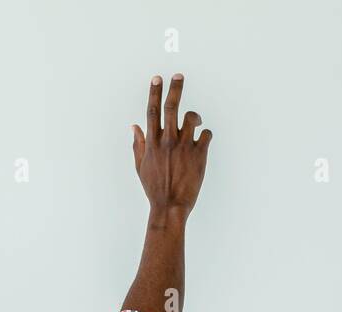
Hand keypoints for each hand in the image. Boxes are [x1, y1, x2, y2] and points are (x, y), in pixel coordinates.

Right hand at [132, 74, 210, 218]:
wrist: (169, 206)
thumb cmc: (154, 188)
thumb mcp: (140, 166)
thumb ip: (138, 144)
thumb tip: (134, 126)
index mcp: (152, 143)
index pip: (152, 112)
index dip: (154, 93)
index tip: (157, 78)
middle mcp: (167, 141)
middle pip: (171, 107)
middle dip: (175, 88)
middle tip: (179, 75)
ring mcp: (184, 147)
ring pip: (192, 118)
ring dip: (195, 116)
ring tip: (195, 122)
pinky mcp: (199, 155)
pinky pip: (206, 135)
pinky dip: (205, 135)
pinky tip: (203, 142)